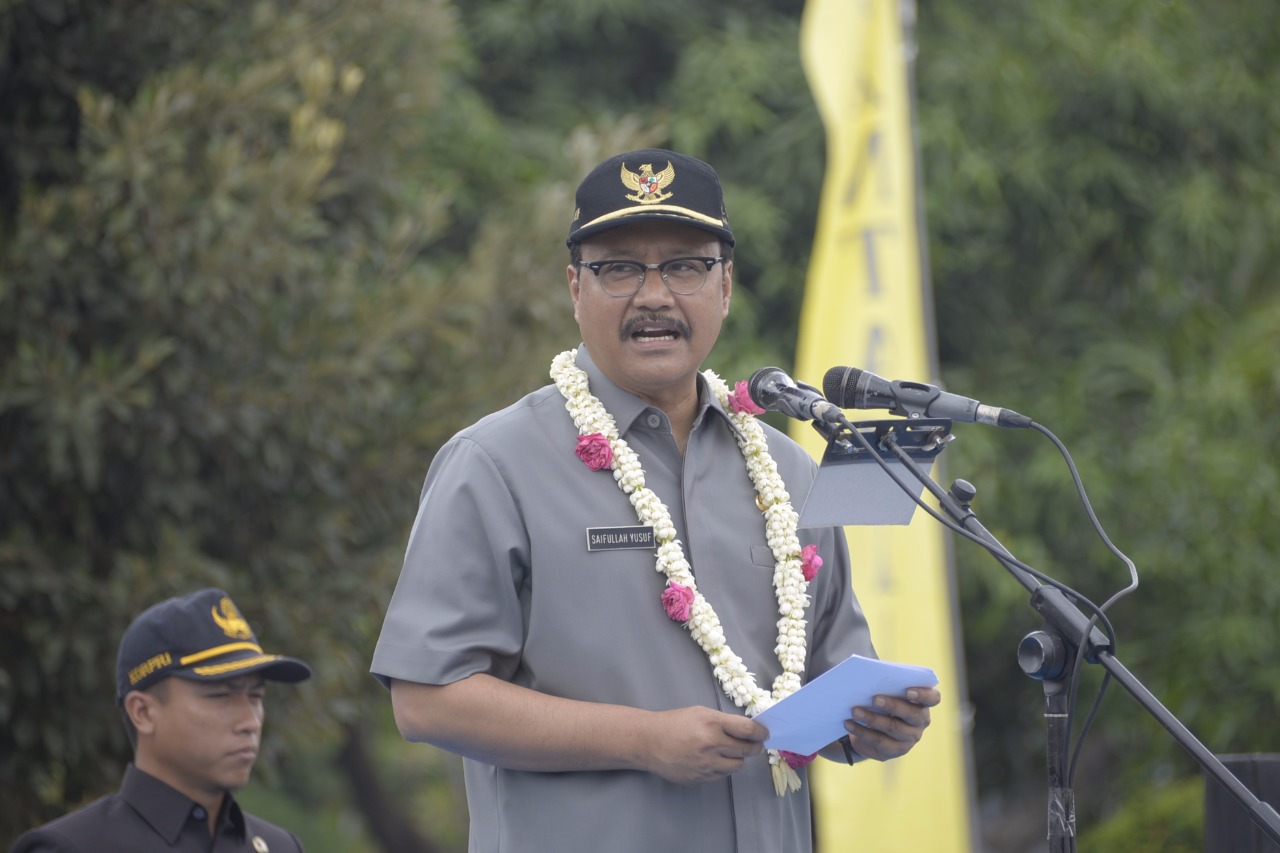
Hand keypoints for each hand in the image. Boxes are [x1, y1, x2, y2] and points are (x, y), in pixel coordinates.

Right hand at [642, 706, 767, 783]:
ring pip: (738, 765)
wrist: (650, 742)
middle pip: (747, 750)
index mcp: (712, 724)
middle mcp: (711, 745)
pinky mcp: (701, 778)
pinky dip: (724, 767)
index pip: (748, 730)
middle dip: (754, 747)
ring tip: (729, 750)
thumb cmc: (676, 723)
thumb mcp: (701, 713)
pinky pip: (723, 775)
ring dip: (738, 758)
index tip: (764, 734)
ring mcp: (706, 764)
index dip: (761, 733)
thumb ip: (724, 721)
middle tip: (754, 744)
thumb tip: (748, 730)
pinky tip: (714, 759)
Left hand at [843, 686, 939, 761]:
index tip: (907, 690)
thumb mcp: (884, 692)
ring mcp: (910, 737)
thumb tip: (866, 678)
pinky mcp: (896, 750)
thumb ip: (883, 685)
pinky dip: (862, 731)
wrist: (871, 728)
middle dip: (892, 705)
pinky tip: (849, 723)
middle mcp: (921, 721)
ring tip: (854, 710)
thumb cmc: (880, 703)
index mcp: (923, 703)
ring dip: (872, 718)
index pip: (933, 698)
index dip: (923, 694)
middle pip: (912, 714)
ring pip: (893, 728)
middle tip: (874, 699)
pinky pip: (879, 741)